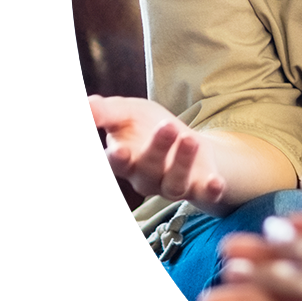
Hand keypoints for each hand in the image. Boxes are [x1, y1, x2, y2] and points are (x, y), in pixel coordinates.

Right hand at [89, 95, 226, 208]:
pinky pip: (203, 195)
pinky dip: (210, 191)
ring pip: (174, 183)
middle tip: (168, 126)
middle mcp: (146, 178)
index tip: (119, 150)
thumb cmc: (146, 126)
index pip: (117, 164)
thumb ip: (106, 111)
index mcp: (125, 160)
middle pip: (148, 170)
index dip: (117, 160)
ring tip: (190, 139)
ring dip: (182, 163)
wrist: (183, 139)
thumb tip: (85, 105)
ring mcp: (172, 185)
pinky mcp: (198, 188)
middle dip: (158, 149)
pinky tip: (216, 182)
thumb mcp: (127, 112)